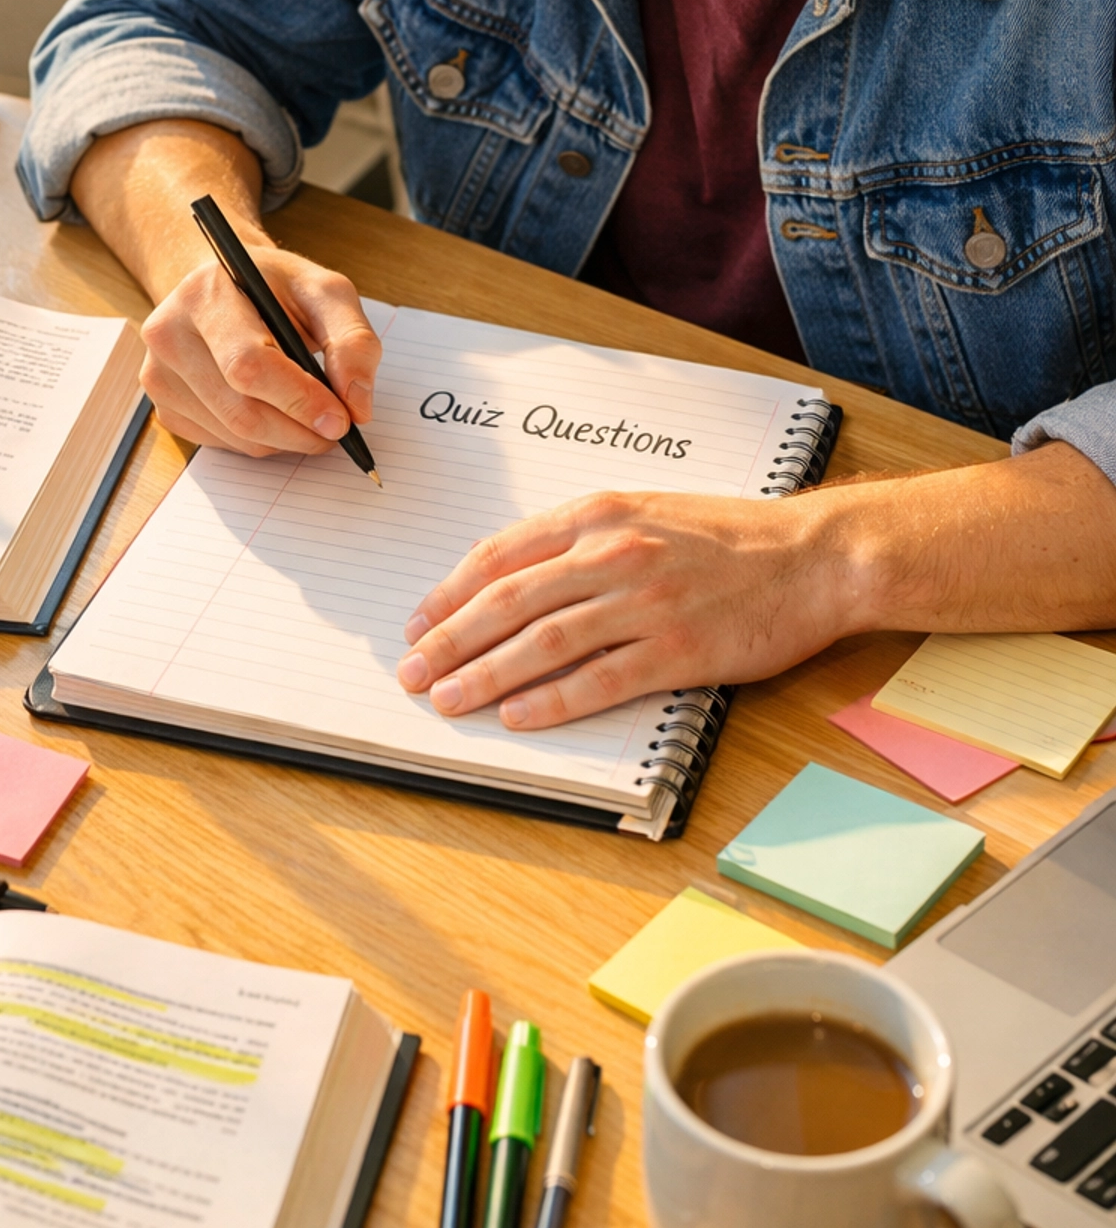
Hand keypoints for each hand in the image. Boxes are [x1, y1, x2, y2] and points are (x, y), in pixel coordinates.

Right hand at [141, 245, 380, 456]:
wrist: (222, 287)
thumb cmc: (275, 288)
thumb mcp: (324, 291)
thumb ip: (352, 340)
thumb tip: (357, 405)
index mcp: (205, 295)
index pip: (247, 365)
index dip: (299, 400)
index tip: (341, 419)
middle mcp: (169, 334)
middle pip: (241, 411)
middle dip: (299, 430)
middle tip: (336, 429)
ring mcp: (159, 374)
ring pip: (235, 435)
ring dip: (285, 439)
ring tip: (311, 417)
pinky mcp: (164, 406)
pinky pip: (222, 443)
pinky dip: (260, 440)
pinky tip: (275, 412)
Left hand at [396, 487, 854, 726]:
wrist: (814, 556)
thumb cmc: (730, 537)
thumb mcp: (646, 511)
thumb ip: (582, 538)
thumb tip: (514, 575)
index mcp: (600, 515)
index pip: (501, 556)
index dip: (448, 592)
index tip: (418, 622)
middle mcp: (613, 554)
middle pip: (507, 601)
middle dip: (448, 639)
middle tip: (412, 671)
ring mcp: (645, 603)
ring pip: (542, 643)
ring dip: (485, 675)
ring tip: (448, 699)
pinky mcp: (678, 650)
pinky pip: (598, 680)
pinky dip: (550, 701)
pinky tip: (516, 716)